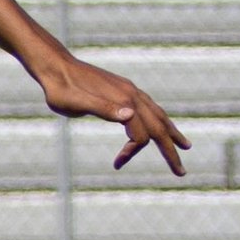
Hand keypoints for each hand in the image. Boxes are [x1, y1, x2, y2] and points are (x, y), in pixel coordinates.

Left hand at [36, 55, 190, 174]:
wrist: (55, 66)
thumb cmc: (60, 89)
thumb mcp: (76, 103)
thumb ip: (102, 108)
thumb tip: (130, 115)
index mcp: (123, 101)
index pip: (140, 135)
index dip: (132, 152)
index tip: (116, 164)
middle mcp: (132, 95)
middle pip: (159, 127)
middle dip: (170, 151)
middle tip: (181, 173)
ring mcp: (129, 91)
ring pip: (158, 115)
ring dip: (171, 133)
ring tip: (185, 146)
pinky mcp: (124, 88)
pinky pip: (149, 107)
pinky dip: (159, 119)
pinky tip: (159, 124)